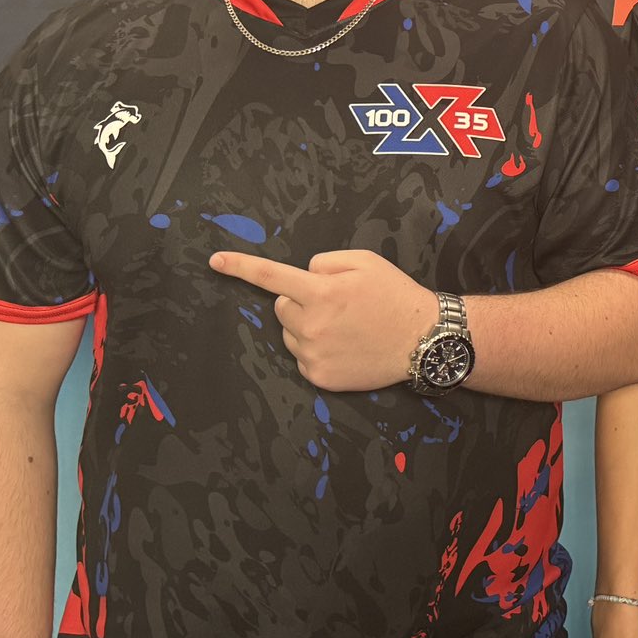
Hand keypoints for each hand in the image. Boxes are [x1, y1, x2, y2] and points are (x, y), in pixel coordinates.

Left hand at [208, 249, 435, 391]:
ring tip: (345, 328)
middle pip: (281, 307)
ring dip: (307, 327)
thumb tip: (303, 275)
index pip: (271, 276)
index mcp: (321, 292)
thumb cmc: (394, 295)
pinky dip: (317, 350)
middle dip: (300, 302)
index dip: (240, 266)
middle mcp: (311, 325)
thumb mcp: (366, 261)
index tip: (214, 261)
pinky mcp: (320, 376)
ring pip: (290, 333)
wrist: (423, 339)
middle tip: (336, 305)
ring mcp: (313, 354)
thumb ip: (325, 262)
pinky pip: (303, 357)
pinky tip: (346, 347)